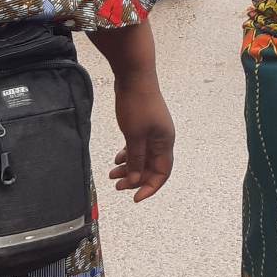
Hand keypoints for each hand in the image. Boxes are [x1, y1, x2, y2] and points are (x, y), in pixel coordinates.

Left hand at [108, 74, 174, 202]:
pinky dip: (128, 155)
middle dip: (135, 179)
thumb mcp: (134, 136)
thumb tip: (135, 180)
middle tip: (117, 186)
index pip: (162, 173)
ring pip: (143, 157)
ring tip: (112, 174)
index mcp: (165, 143)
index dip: (150, 187)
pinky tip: (117, 158)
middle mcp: (162, 139)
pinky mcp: (144, 125)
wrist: (134, 77)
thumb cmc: (137, 106)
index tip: (135, 198)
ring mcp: (153, 131)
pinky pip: (138, 146)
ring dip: (129, 168)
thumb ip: (136, 160)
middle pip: (151, 167)